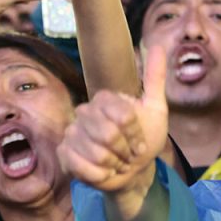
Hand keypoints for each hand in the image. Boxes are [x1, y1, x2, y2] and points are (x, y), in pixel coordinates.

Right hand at [57, 46, 168, 193]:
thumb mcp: (156, 109)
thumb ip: (155, 78)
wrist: (134, 171)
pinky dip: (100, 175)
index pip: (123, 116)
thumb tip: (155, 45)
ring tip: (117, 163)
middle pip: (109, 134)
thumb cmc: (145, 139)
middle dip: (126, 151)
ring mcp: (71, 132)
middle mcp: (85, 111)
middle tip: (129, 155)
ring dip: (115, 164)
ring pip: (97, 153)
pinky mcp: (64, 154)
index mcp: (105, 99)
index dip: (135, 134)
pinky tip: (103, 172)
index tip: (140, 143)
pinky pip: (82, 166)